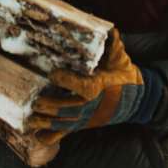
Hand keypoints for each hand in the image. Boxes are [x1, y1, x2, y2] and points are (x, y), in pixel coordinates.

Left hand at [28, 29, 154, 145]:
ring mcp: (87, 118)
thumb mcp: (120, 60)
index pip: (84, 88)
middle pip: (70, 109)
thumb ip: (114, 46)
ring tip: (31, 118)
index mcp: (101, 88)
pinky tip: (37, 136)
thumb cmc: (124, 77)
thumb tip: (110, 30)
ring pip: (66, 123)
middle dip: (52, 106)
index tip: (53, 74)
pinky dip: (52, 137)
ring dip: (47, 122)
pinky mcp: (83, 125)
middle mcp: (93, 106)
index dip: (68, 82)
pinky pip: (67, 133)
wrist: (135, 99)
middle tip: (37, 101)